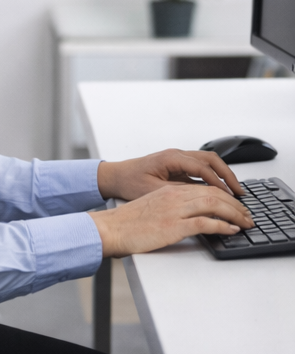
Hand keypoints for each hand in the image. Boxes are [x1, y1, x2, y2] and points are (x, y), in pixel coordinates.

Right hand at [89, 183, 253, 257]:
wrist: (109, 229)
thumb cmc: (126, 222)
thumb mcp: (151, 207)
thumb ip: (170, 206)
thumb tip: (190, 215)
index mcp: (168, 190)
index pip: (205, 188)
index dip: (225, 196)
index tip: (235, 206)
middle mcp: (174, 196)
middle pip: (214, 194)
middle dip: (235, 205)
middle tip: (247, 215)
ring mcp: (174, 210)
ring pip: (214, 205)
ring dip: (235, 214)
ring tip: (245, 222)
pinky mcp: (174, 226)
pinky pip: (205, 223)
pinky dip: (223, 226)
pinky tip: (231, 230)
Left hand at [96, 148, 243, 201]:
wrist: (114, 177)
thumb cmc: (129, 182)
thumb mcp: (153, 190)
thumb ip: (178, 193)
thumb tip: (201, 199)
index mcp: (171, 158)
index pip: (203, 168)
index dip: (218, 182)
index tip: (229, 196)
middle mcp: (176, 155)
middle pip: (211, 160)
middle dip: (227, 175)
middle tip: (239, 192)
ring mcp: (177, 159)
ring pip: (207, 162)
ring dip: (222, 175)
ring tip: (234, 191)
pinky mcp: (177, 166)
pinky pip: (200, 168)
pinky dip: (213, 177)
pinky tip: (219, 191)